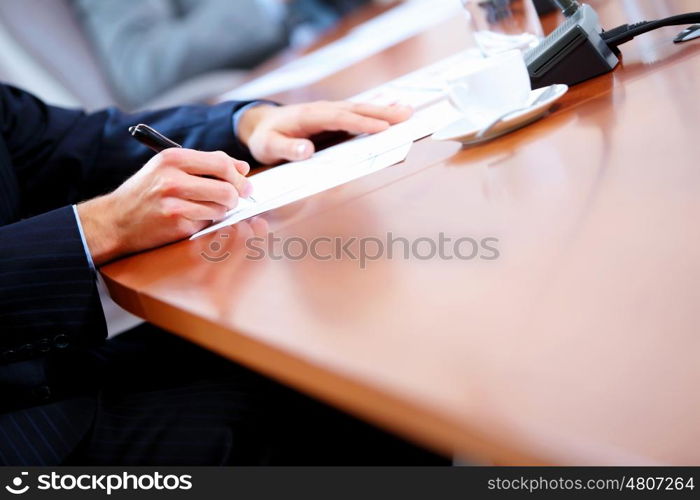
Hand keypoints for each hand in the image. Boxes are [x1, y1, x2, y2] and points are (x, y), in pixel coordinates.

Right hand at [77, 148, 251, 264]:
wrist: (115, 220)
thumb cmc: (147, 192)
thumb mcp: (169, 168)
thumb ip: (206, 164)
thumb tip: (243, 168)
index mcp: (172, 158)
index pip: (221, 162)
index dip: (238, 175)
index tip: (244, 183)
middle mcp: (172, 178)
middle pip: (227, 187)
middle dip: (236, 196)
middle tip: (233, 200)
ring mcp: (174, 203)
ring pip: (221, 207)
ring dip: (221, 210)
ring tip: (206, 208)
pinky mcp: (176, 224)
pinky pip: (208, 222)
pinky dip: (206, 221)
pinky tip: (192, 218)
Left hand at [237, 101, 412, 163]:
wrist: (260, 125)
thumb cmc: (266, 138)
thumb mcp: (270, 147)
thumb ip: (288, 150)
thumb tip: (308, 151)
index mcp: (309, 116)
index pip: (339, 118)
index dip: (361, 123)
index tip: (382, 128)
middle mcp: (323, 110)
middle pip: (356, 109)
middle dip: (382, 112)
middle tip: (407, 115)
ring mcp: (330, 112)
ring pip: (360, 109)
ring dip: (384, 110)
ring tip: (408, 112)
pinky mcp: (335, 118)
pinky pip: (358, 114)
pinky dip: (377, 112)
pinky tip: (394, 110)